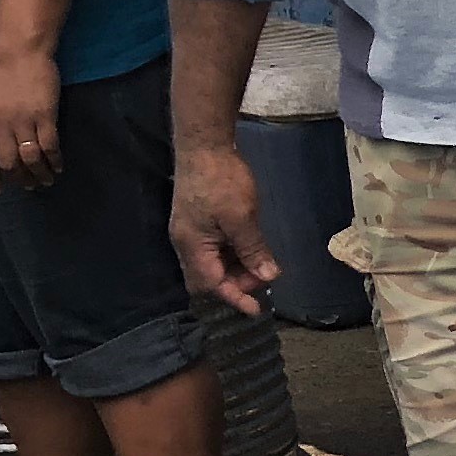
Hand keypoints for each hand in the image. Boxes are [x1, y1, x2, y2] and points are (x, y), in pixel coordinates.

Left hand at [0, 47, 60, 190]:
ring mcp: (24, 122)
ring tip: (46, 180)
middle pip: (9, 162)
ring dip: (39, 174)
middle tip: (29, 186)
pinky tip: (58, 166)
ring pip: (30, 158)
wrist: (20, 52)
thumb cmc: (4, 72)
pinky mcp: (45, 117)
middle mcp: (3, 125)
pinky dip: (54, 160)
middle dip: (19, 178)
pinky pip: (50, 146)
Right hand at [170, 145, 281, 313]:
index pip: (211, 284)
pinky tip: (253, 250)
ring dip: (238, 268)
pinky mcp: (200, 220)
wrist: (204, 144)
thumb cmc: (221, 181)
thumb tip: (267, 277)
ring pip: (215, 262)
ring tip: (263, 265)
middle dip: (237, 283)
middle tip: (265, 277)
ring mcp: (192, 231)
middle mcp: (187, 242)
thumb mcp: (241, 219)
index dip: (234, 298)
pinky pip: (217, 247)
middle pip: (210, 277)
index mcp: (191, 246)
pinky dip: (235, 254)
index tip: (256, 311)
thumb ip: (253, 250)